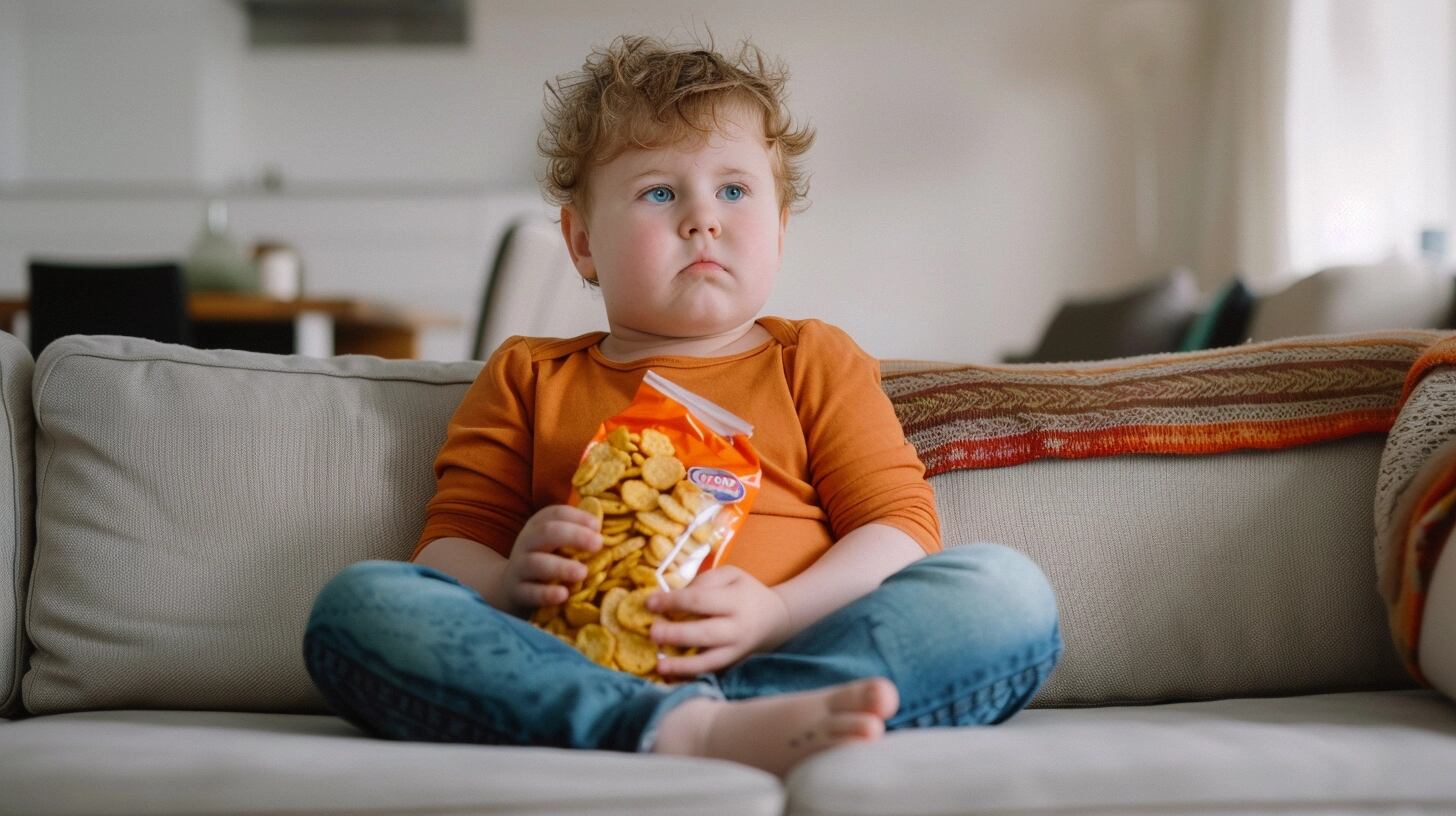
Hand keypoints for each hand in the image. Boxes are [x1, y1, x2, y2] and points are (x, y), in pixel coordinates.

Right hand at [497, 504, 601, 615]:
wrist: (508, 589)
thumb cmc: (544, 561)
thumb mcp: (555, 544)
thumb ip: (577, 535)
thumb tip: (605, 530)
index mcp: (537, 526)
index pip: (555, 513)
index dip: (578, 517)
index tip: (598, 526)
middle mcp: (526, 543)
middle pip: (546, 532)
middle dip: (574, 535)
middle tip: (598, 544)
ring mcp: (519, 567)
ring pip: (535, 563)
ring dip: (561, 566)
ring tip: (583, 572)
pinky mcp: (516, 592)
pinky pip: (529, 592)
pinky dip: (546, 594)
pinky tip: (563, 595)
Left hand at [646, 566, 792, 675]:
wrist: (777, 619)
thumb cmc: (746, 593)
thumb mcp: (731, 575)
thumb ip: (704, 580)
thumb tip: (674, 596)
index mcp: (736, 601)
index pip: (700, 601)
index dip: (673, 601)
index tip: (649, 602)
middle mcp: (737, 628)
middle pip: (705, 633)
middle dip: (676, 634)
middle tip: (652, 632)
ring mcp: (737, 651)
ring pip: (710, 662)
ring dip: (683, 665)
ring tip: (660, 666)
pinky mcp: (734, 665)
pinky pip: (711, 673)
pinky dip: (691, 677)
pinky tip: (673, 678)